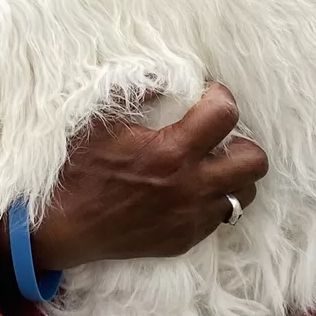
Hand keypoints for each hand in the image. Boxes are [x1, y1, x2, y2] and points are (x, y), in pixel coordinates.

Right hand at [27, 85, 267, 272]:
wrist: (61, 227)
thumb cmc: (77, 169)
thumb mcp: (101, 119)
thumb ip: (140, 92)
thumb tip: (169, 76)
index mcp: (172, 151)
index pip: (227, 114)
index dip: (220, 97)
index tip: (205, 97)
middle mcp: (190, 187)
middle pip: (254, 161)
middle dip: (241, 141)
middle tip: (216, 137)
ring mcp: (191, 218)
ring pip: (244, 194)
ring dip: (232, 175)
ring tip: (207, 165)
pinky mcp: (184, 239)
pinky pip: (219, 218)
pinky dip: (212, 200)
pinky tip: (187, 189)